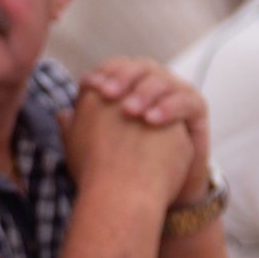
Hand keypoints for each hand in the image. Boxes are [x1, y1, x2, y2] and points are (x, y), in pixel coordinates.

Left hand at [80, 58, 210, 203]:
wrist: (154, 190)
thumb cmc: (122, 165)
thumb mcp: (97, 146)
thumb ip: (80, 128)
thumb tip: (62, 114)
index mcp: (130, 86)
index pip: (117, 67)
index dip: (104, 72)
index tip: (87, 86)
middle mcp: (154, 85)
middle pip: (141, 67)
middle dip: (122, 78)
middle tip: (107, 95)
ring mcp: (177, 94)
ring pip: (163, 81)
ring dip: (144, 93)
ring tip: (129, 112)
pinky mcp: (196, 110)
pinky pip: (187, 100)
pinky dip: (169, 107)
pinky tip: (151, 121)